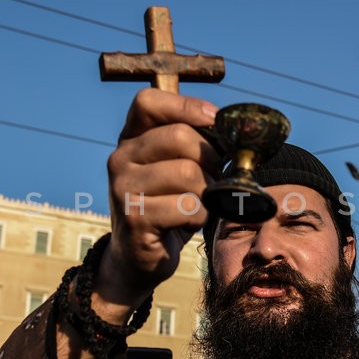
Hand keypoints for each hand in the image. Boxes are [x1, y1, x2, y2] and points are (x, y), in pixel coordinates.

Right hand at [94, 89, 219, 317]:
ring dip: (207, 193)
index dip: (186, 106)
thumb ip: (198, 145)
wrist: (138, 258)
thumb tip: (238, 132)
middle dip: (210, 159)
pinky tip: (188, 223)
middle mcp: (120, 158)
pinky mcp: (134, 218)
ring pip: (188, 173)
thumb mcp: (180, 168)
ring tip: (199, 204)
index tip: (214, 122)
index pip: (147, 101)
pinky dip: (200, 216)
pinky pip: (188, 207)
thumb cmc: (169, 207)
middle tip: (213, 179)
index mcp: (130, 139)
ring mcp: (123, 188)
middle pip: (180, 136)